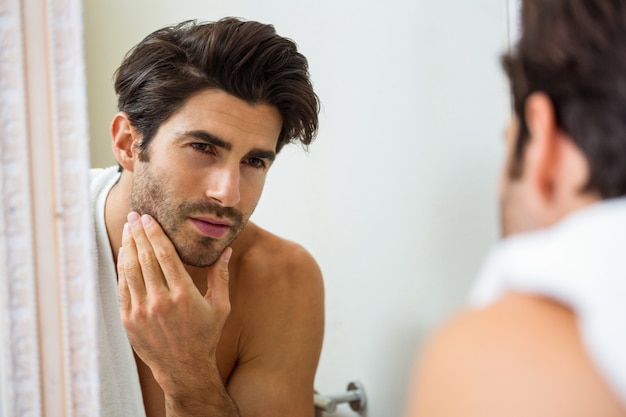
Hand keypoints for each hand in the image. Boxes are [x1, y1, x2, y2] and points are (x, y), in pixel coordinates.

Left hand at [117, 211, 231, 394]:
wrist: (183, 368)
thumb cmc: (205, 336)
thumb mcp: (220, 306)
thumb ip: (221, 276)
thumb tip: (227, 249)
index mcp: (183, 294)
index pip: (164, 255)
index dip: (155, 233)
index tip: (148, 218)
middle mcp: (160, 301)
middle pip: (145, 257)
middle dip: (138, 233)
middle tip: (134, 215)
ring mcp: (141, 311)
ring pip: (130, 269)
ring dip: (128, 246)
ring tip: (127, 229)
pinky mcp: (129, 320)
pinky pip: (123, 287)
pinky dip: (122, 267)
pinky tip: (124, 254)